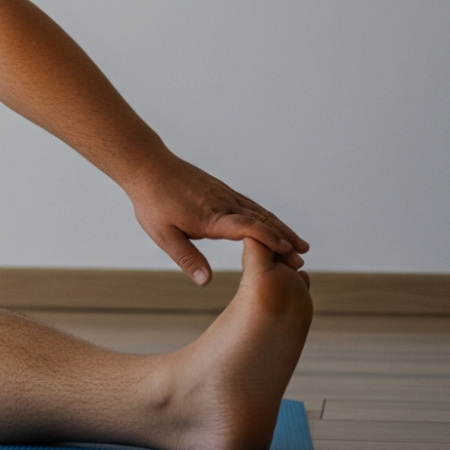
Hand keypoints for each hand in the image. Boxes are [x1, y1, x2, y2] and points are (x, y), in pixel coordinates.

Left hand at [127, 155, 307, 283]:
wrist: (148, 167)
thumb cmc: (153, 203)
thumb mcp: (164, 235)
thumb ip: (187, 258)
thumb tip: (206, 281)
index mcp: (211, 217)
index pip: (248, 227)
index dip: (269, 240)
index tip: (288, 252)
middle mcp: (224, 204)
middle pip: (262, 221)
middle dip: (284, 240)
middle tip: (302, 260)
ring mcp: (225, 195)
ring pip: (261, 212)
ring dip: (281, 229)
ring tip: (299, 246)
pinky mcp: (223, 191)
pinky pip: (251, 206)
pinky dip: (268, 218)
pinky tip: (275, 227)